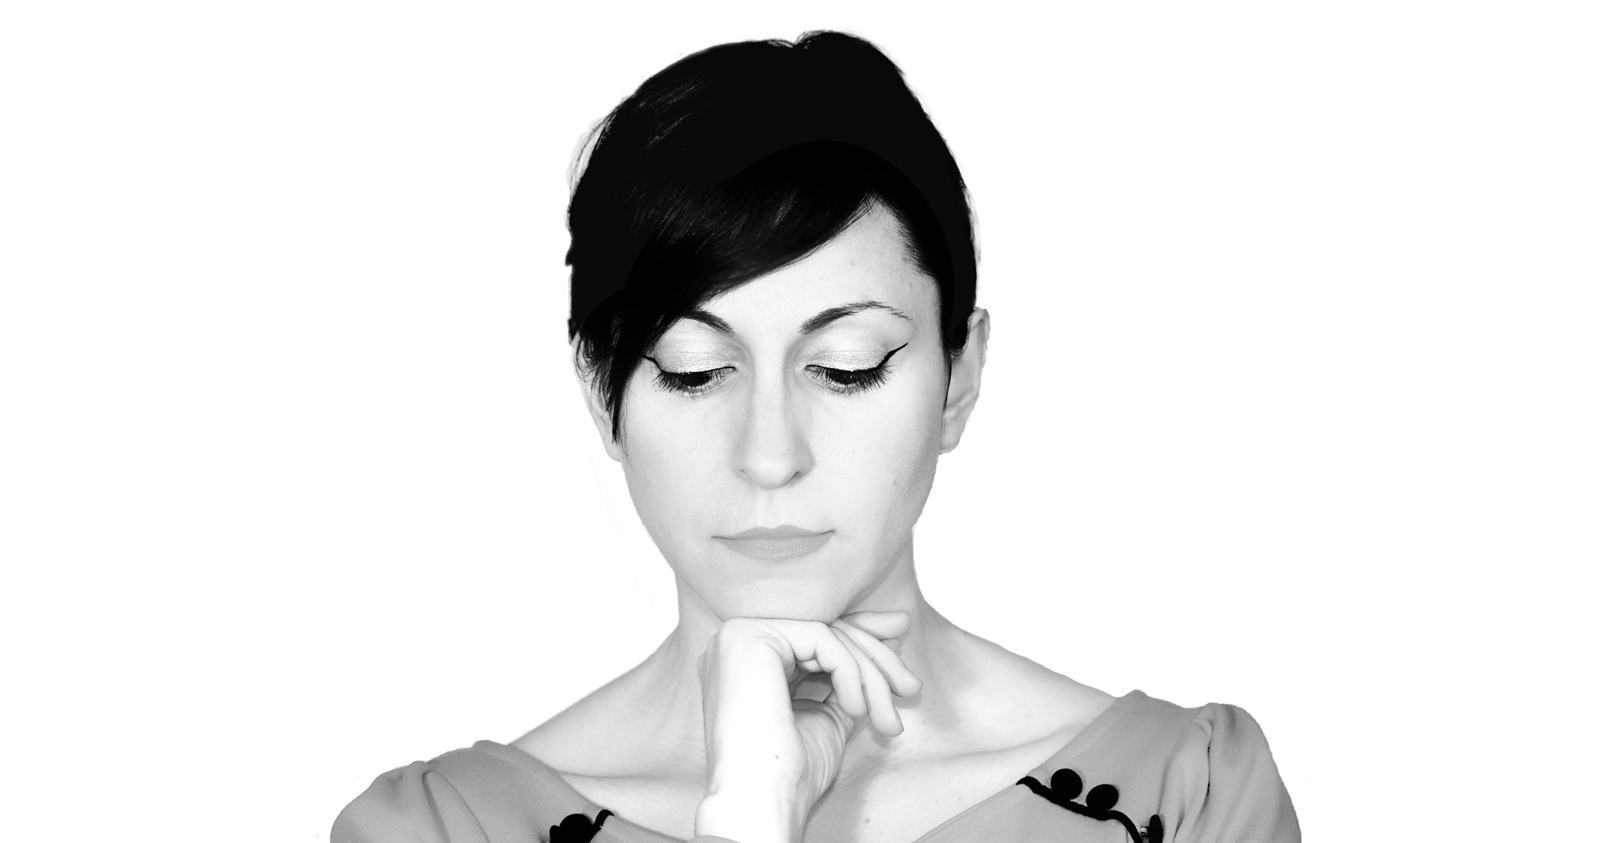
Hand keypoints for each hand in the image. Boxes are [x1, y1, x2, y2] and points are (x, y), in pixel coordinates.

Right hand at [692, 611, 922, 842]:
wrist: (763, 801)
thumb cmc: (791, 771)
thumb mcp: (827, 713)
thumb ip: (845, 678)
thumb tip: (886, 641)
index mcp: (748, 660)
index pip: (814, 635)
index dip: (862, 638)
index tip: (901, 637)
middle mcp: (736, 640)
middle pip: (824, 631)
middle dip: (876, 656)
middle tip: (912, 686)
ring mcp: (738, 635)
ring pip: (827, 633)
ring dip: (871, 675)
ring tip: (887, 718)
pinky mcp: (749, 637)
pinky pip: (822, 639)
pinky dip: (850, 673)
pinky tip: (856, 710)